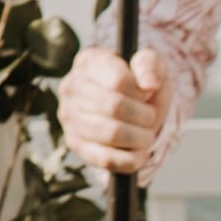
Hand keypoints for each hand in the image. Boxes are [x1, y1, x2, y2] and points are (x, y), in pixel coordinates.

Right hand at [60, 43, 171, 179]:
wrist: (130, 106)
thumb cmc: (139, 83)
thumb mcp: (151, 65)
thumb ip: (151, 65)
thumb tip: (150, 84)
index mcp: (89, 61)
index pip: (118, 81)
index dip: (140, 93)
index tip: (147, 94)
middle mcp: (71, 87)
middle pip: (114, 107)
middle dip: (143, 116)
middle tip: (151, 117)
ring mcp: (69, 116)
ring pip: (111, 133)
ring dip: (140, 137)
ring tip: (147, 134)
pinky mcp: (74, 143)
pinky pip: (104, 158)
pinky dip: (130, 159)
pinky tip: (140, 153)